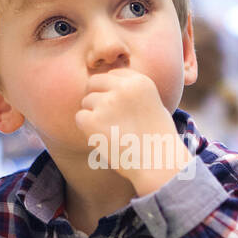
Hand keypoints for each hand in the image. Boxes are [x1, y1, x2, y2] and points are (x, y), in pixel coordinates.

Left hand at [75, 68, 189, 193]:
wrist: (158, 163)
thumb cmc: (158, 139)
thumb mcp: (154, 105)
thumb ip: (134, 93)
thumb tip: (110, 88)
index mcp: (140, 81)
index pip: (113, 74)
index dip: (113, 91)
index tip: (119, 107)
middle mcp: (123, 87)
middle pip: (95, 82)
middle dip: (97, 97)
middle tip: (108, 118)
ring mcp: (107, 103)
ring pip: (86, 101)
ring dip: (94, 115)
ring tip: (112, 132)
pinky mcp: (93, 120)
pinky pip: (80, 117)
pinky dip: (87, 129)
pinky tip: (104, 138)